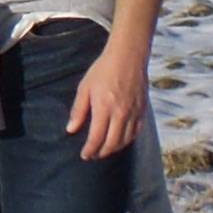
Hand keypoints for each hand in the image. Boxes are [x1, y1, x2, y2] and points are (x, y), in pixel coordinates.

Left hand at [64, 41, 147, 161]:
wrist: (128, 57)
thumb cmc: (103, 70)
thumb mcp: (85, 88)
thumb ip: (78, 111)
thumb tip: (71, 129)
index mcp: (104, 108)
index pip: (96, 138)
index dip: (90, 150)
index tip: (84, 155)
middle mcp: (120, 114)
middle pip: (112, 143)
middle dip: (101, 153)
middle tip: (93, 155)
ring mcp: (133, 113)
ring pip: (125, 140)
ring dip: (114, 148)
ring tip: (104, 149)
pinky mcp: (142, 110)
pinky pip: (136, 132)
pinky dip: (127, 140)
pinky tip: (120, 140)